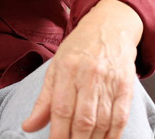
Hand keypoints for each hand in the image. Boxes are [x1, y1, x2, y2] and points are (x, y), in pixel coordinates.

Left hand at [23, 0, 141, 138]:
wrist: (110, 27)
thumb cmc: (79, 49)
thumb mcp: (55, 67)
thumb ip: (44, 100)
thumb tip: (28, 126)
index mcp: (67, 69)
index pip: (60, 109)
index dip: (57, 133)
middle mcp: (89, 76)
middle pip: (83, 119)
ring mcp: (110, 83)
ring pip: (102, 122)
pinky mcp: (126, 88)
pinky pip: (120, 119)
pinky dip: (112, 136)